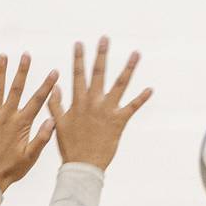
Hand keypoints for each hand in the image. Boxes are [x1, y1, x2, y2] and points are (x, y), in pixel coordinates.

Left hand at [0, 53, 58, 191]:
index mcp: (21, 124)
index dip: (46, 85)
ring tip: (3, 56)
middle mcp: (6, 116)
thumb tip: (52, 120)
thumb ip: (42, 138)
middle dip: (22, 71)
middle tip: (26, 55)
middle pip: (16, 89)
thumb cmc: (12, 169)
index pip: (37, 100)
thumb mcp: (31, 157)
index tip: (54, 72)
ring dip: (0, 72)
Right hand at [49, 36, 151, 169]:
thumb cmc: (70, 147)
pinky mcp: (119, 122)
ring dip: (128, 68)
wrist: (83, 166)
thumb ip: (56, 104)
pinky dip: (141, 98)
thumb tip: (55, 87)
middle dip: (101, 55)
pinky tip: (150, 89)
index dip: (78, 59)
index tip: (79, 44)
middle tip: (105, 38)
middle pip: (99, 74)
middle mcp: (93, 103)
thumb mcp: (59, 124)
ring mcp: (107, 111)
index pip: (78, 76)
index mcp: (78, 102)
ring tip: (136, 53)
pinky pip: (132, 107)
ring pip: (119, 85)